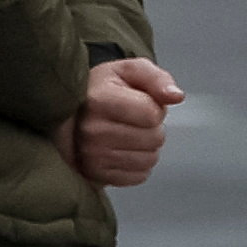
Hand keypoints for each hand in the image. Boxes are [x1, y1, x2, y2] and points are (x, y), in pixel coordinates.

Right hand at [65, 58, 182, 186]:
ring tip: (126, 133)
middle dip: (151, 128)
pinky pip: (140, 176)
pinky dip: (137, 164)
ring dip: (146, 147)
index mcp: (98, 99)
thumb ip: (155, 77)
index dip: (154, 106)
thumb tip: (176, 96)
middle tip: (132, 119)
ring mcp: (92, 155)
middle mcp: (91, 129)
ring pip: (150, 159)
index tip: (137, 102)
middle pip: (154, 138)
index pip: (152, 114)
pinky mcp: (96, 174)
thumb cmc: (103, 90)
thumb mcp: (128, 71)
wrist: (70, 113)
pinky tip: (122, 149)